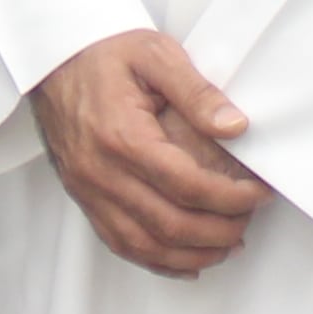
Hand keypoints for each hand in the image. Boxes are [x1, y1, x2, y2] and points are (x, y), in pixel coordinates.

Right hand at [34, 31, 269, 275]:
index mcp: (122, 136)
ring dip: (191, 255)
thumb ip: (197, 91)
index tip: (258, 194)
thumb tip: (235, 126)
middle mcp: (101, 171)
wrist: (54, 58)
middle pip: (169, 224)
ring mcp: (88, 189)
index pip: (187, 185)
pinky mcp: (84, 196)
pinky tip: (184, 261)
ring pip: (144, 244)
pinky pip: (119, 242)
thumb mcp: (156, 54)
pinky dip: (156, 260)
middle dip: (218, 231)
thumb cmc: (105, 53)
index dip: (230, 197)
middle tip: (248, 220)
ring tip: (226, 246)